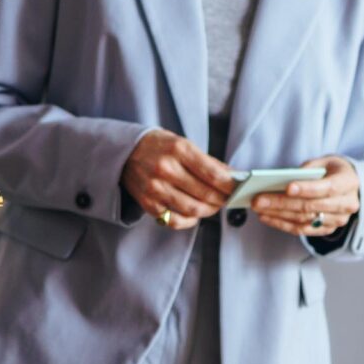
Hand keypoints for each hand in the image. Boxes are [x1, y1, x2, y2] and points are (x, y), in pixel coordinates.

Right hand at [121, 130, 235, 228]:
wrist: (125, 152)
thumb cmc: (158, 146)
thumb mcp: (182, 143)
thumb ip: (206, 161)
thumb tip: (231, 176)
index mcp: (178, 149)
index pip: (213, 174)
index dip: (230, 185)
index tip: (239, 188)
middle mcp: (166, 169)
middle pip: (205, 194)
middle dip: (223, 199)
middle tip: (229, 198)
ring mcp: (155, 188)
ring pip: (193, 209)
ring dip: (210, 210)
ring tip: (215, 206)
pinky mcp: (148, 203)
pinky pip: (175, 220)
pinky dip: (190, 220)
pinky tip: (195, 214)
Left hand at [253, 155, 360, 237]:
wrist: (349, 186)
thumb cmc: (332, 170)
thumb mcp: (324, 162)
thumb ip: (308, 169)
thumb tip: (285, 179)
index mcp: (348, 183)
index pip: (327, 188)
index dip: (307, 189)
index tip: (287, 187)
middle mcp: (347, 204)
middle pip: (311, 206)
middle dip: (282, 203)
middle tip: (259, 199)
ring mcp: (338, 220)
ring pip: (304, 219)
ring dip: (278, 214)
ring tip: (259, 207)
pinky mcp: (327, 229)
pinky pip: (302, 230)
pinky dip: (282, 224)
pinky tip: (266, 217)